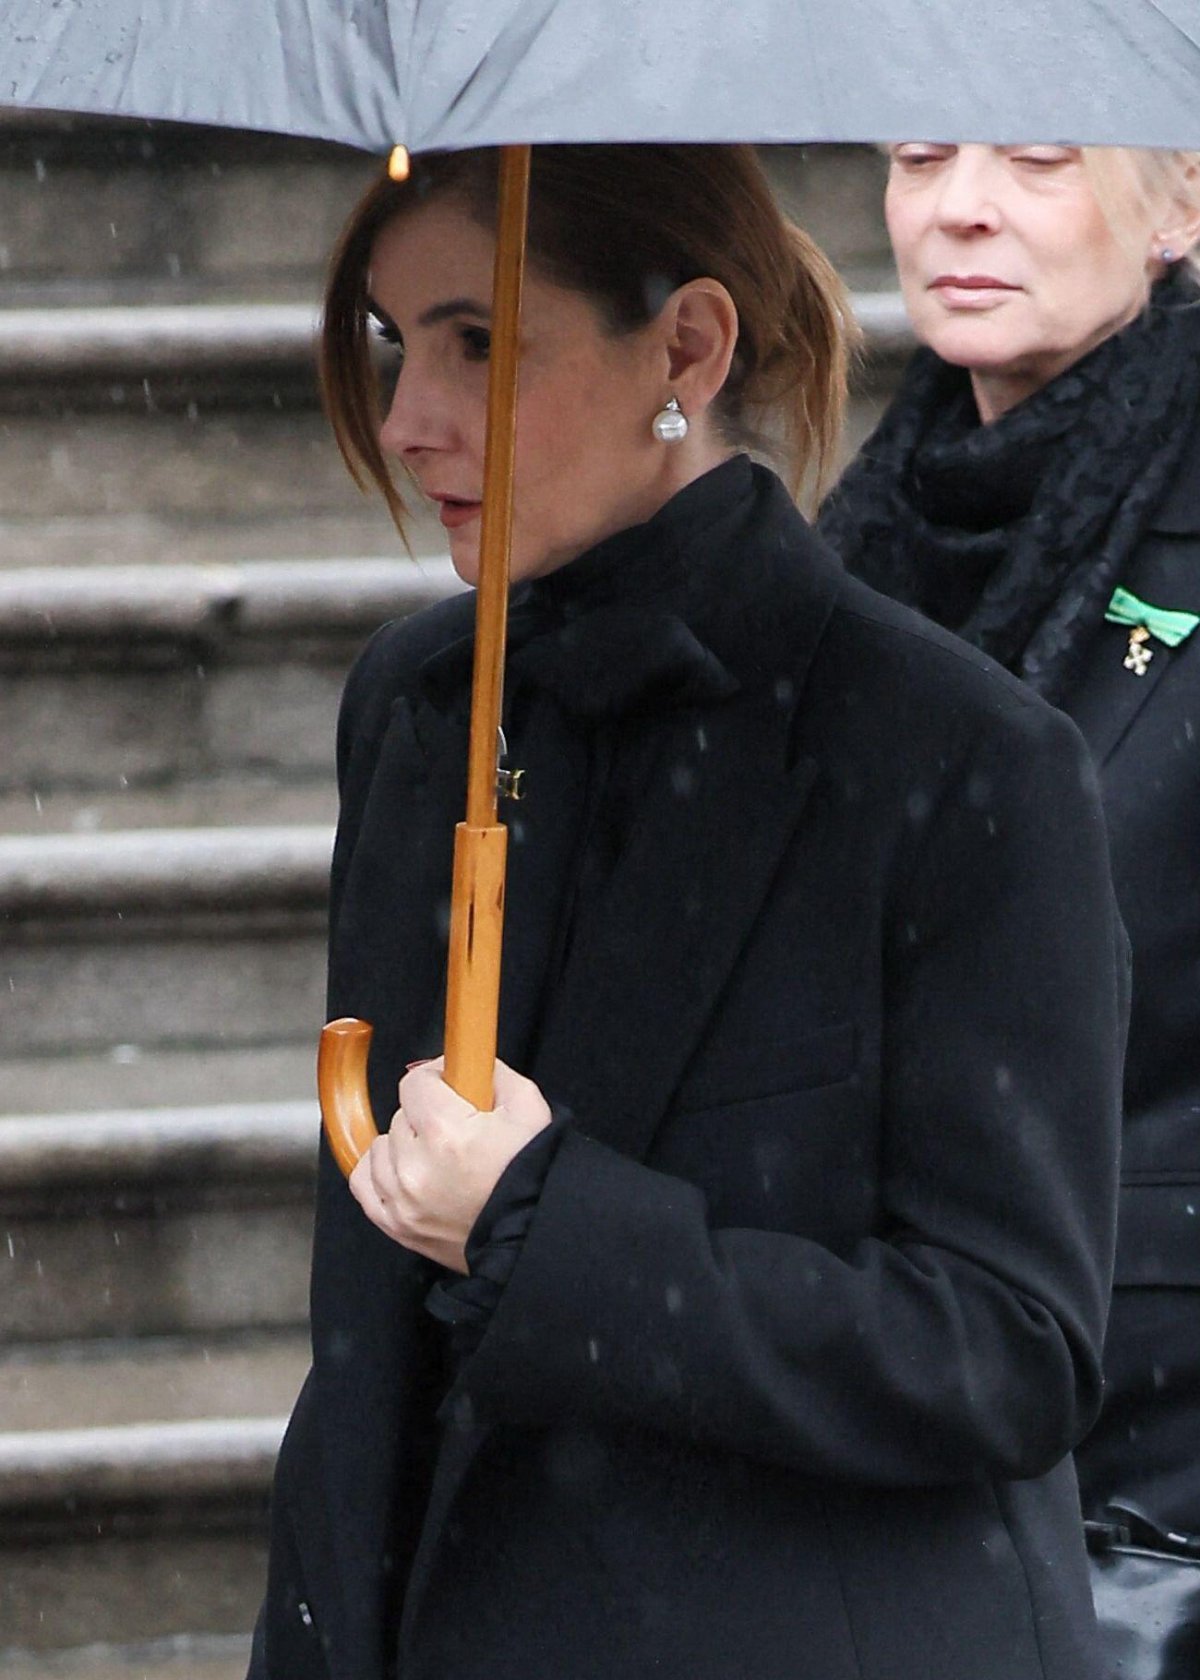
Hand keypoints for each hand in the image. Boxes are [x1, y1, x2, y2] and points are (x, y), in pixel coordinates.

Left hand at [348, 1057, 551, 1271]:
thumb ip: (493, 1072)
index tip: (449, 1085)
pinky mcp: (395, 1224)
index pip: (414, 1083)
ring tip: (436, 1155)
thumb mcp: (529, 1108)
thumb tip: (467, 1059)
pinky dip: (380, 1171)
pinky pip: (363, 1182)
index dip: (435, 1079)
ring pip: (381, 1146)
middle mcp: (415, 1166)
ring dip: (404, 1145)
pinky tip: (404, 1169)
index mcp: (445, 1131)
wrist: (531, 1235)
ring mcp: (400, 1198)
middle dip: (426, 1115)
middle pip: (400, 1115)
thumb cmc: (532, 1176)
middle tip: (456, 1128)